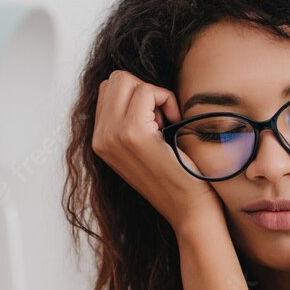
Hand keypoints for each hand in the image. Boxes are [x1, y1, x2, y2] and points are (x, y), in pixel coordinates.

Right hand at [91, 69, 221, 231]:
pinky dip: (167, 99)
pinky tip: (175, 124)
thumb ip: (129, 121)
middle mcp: (100, 138)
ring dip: (155, 95)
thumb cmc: (176, 177)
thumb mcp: (143, 148)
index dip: (137, 96)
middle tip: (163, 119)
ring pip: (127, 80)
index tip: (157, 121)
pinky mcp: (133, 134)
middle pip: (115, 79)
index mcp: (100, 140)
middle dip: (144, 90)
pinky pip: (147, 90)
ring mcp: (112, 135)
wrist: (188, 209)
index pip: (109, 90)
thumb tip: (137, 87)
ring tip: (167, 123)